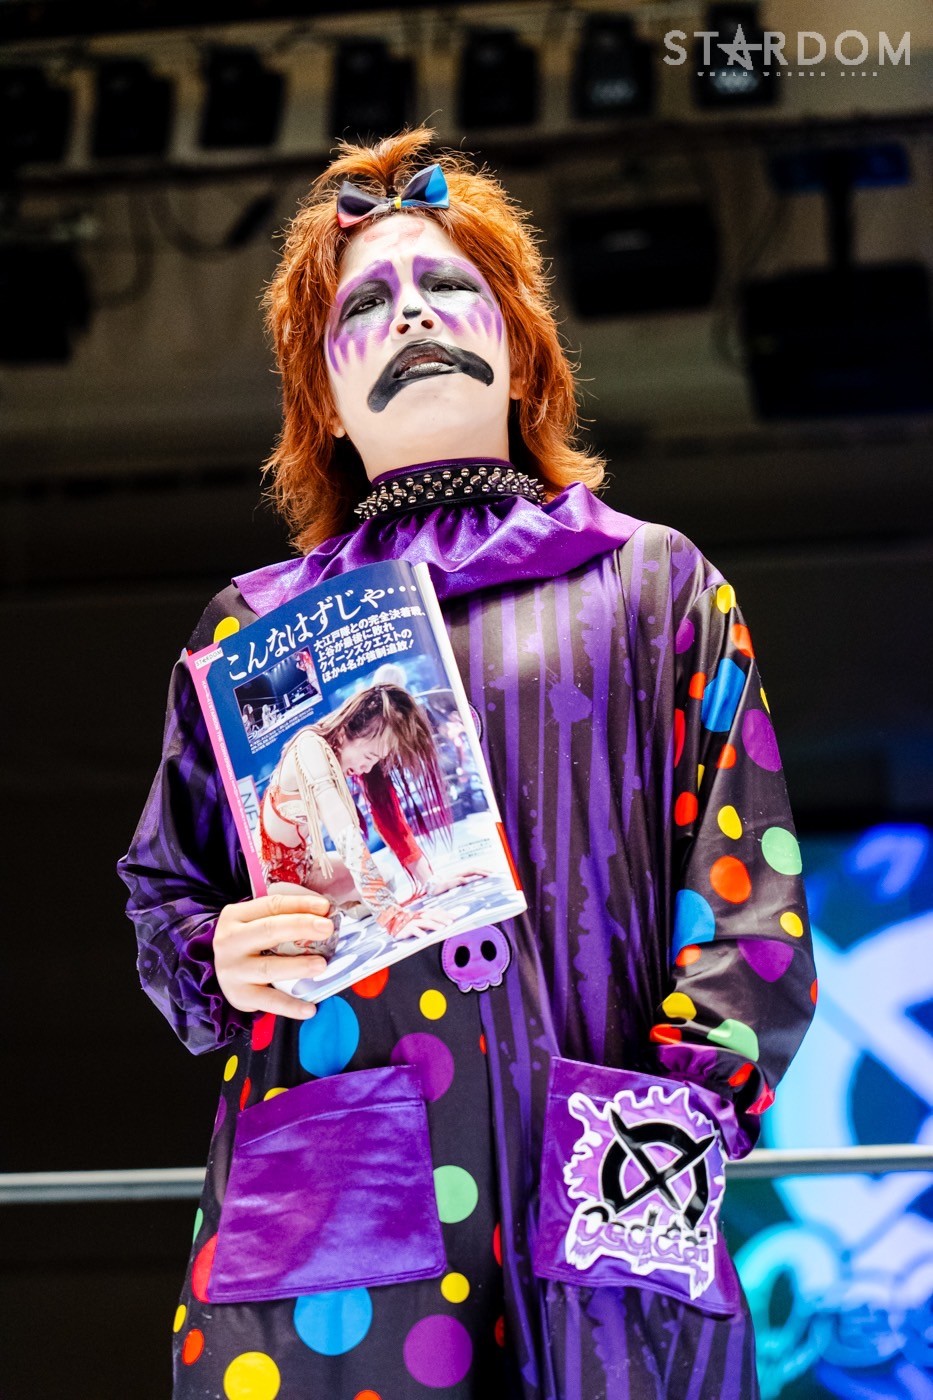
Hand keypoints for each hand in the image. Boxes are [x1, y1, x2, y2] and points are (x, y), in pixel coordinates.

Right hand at [214, 884, 334, 1019]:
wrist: (223, 972)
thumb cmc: (249, 943)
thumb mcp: (257, 923)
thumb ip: (285, 917)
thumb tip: (324, 914)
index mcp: (235, 916)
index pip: (271, 905)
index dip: (300, 904)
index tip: (325, 907)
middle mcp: (230, 941)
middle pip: (269, 930)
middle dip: (301, 927)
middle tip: (327, 928)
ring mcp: (232, 970)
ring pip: (269, 967)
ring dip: (298, 966)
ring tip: (322, 965)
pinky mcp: (239, 995)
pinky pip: (268, 1001)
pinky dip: (290, 1006)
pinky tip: (310, 1009)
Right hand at [393, 909, 451, 939]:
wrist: (391, 923)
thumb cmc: (409, 924)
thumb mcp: (421, 922)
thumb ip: (431, 922)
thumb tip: (445, 924)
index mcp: (423, 912)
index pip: (437, 911)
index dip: (446, 914)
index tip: (456, 917)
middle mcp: (419, 915)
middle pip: (432, 915)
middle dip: (443, 919)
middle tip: (451, 923)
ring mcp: (412, 921)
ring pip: (425, 922)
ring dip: (434, 925)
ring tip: (442, 929)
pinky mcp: (406, 928)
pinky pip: (413, 929)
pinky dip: (419, 932)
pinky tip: (424, 937)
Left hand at [427, 868, 490, 895]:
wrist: (427, 886)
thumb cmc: (435, 888)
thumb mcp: (444, 886)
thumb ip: (455, 882)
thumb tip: (466, 880)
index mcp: (457, 875)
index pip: (472, 871)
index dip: (482, 872)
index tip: (490, 875)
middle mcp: (458, 873)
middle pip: (474, 869)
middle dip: (484, 870)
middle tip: (495, 873)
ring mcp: (457, 875)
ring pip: (472, 871)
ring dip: (481, 871)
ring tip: (490, 874)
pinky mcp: (456, 878)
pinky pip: (468, 875)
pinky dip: (476, 874)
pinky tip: (479, 878)